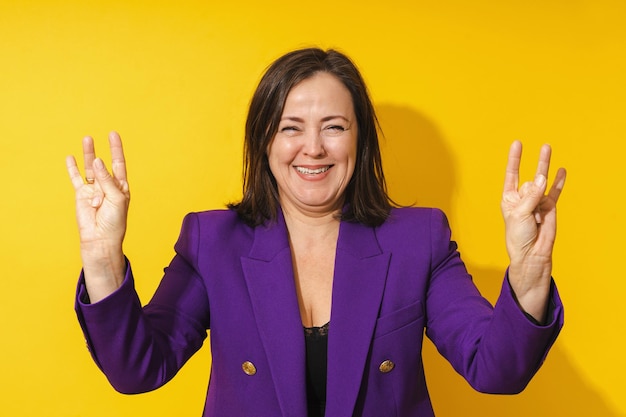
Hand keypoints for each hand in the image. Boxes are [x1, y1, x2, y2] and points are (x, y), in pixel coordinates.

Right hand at [66, 132, 129, 301]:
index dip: (116, 150)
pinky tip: (70, 158)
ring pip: (90, 169)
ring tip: (87, 139)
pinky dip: (73, 168)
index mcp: (120, 187)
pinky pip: (76, 178)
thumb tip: (97, 162)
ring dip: (88, 154)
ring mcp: (94, 189)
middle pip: (104, 165)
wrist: (100, 238)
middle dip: (104, 150)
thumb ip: (107, 180)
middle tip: (102, 135)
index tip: (114, 135)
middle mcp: (107, 186)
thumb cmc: (114, 222)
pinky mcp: (81, 195)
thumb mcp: (116, 199)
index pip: (118, 164)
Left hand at [501, 141, 565, 322]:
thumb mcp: (519, 214)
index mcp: (509, 198)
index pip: (512, 175)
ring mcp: (537, 202)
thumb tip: (542, 178)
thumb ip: (531, 196)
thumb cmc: (518, 236)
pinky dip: (559, 181)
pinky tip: (561, 171)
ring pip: (542, 183)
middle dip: (535, 170)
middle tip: (545, 146)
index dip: (515, 160)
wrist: (531, 254)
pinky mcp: (549, 207)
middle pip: (530, 180)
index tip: (517, 143)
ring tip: (548, 149)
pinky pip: (555, 192)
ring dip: (545, 169)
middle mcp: (523, 198)